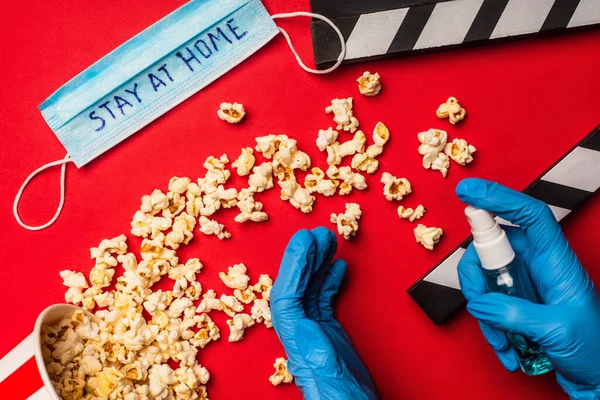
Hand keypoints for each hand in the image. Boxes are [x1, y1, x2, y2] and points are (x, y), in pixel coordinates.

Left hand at [270, 227, 378, 399]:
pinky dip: (329, 280)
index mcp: (299, 344)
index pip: (286, 295)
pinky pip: (323, 299)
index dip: (293, 266)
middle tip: (315, 234)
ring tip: (325, 243)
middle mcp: (302, 334)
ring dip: (317, 264)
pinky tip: (335, 268)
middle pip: (296, 287)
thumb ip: (316, 354)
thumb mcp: (330, 380)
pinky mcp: (329, 334)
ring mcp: (315, 332)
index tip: (303, 242)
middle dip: (304, 258)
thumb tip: (299, 322)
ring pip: (310, 289)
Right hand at [456, 178, 599, 398]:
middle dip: (478, 278)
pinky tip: (508, 350)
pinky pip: (487, 305)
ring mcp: (524, 284)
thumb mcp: (558, 329)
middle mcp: (537, 265)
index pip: (528, 214)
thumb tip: (481, 304)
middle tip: (480, 302)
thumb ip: (515, 314)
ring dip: (483, 312)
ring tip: (502, 340)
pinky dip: (490, 329)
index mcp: (555, 259)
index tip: (468, 191)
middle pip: (492, 248)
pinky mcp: (515, 304)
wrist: (599, 378)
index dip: (499, 197)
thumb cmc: (595, 348)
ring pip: (484, 279)